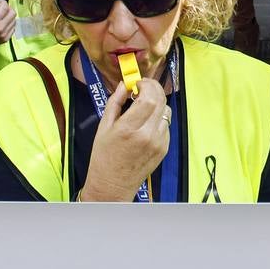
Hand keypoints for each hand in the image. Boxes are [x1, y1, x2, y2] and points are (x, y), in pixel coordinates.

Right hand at [0, 0, 15, 53]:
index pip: (5, 7)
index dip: (3, 2)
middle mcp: (0, 28)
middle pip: (13, 13)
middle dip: (8, 8)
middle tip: (2, 8)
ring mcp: (4, 35)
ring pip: (14, 21)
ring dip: (9, 16)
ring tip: (2, 16)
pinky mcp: (5, 39)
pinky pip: (13, 28)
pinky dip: (10, 24)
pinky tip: (3, 23)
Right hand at [78, 78, 170, 201]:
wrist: (112, 185)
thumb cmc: (104, 157)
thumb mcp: (103, 127)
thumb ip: (115, 102)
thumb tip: (124, 85)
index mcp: (129, 128)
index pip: (149, 97)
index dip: (146, 85)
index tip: (138, 83)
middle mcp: (147, 135)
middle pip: (161, 101)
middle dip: (153, 89)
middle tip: (143, 88)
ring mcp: (158, 142)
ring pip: (166, 112)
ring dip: (157, 104)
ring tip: (143, 107)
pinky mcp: (164, 148)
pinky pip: (166, 125)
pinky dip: (158, 119)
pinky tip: (146, 123)